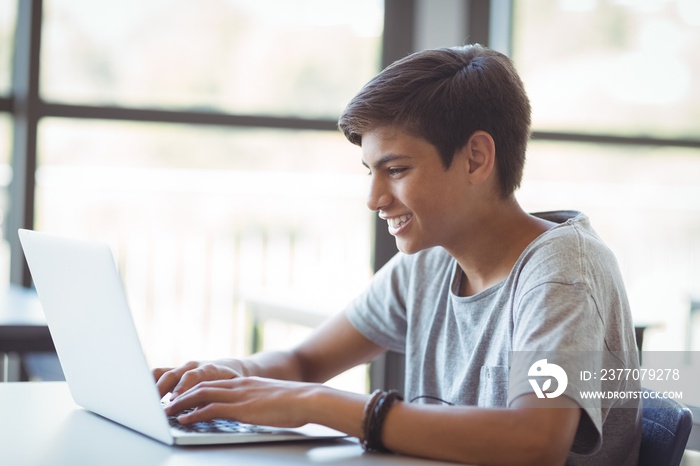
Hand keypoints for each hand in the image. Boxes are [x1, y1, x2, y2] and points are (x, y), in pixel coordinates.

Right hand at [153, 360, 243, 399]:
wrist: (230, 367)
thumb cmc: (232, 380)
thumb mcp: (231, 388)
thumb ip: (217, 397)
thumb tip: (204, 410)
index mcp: (209, 369)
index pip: (193, 376)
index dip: (182, 388)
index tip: (174, 400)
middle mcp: (193, 366)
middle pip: (172, 374)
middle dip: (162, 390)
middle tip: (154, 406)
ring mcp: (182, 368)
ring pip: (162, 373)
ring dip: (152, 387)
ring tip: (145, 403)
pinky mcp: (174, 372)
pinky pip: (158, 374)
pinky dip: (150, 383)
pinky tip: (146, 398)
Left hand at [164, 376, 318, 427]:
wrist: (308, 399)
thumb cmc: (296, 402)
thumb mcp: (273, 398)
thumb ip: (260, 401)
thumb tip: (259, 409)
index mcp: (246, 382)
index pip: (213, 383)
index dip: (195, 389)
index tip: (182, 395)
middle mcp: (239, 385)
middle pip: (202, 386)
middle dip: (182, 394)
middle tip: (166, 403)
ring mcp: (239, 396)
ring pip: (201, 395)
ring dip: (181, 404)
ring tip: (167, 411)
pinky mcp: (241, 408)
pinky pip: (210, 410)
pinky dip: (193, 415)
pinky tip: (184, 420)